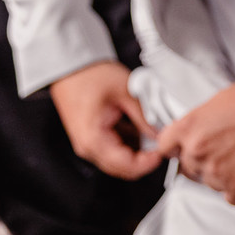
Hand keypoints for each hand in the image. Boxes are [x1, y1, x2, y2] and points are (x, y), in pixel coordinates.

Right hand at [49, 61, 162, 179]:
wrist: (70, 67)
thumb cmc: (90, 76)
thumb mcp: (126, 92)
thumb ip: (146, 116)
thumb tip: (163, 133)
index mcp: (93, 140)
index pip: (126, 166)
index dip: (149, 163)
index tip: (164, 150)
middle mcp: (88, 147)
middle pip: (123, 167)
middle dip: (146, 158)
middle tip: (163, 141)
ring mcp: (89, 143)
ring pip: (120, 159)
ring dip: (139, 149)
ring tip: (153, 130)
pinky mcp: (93, 137)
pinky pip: (115, 148)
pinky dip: (131, 141)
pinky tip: (141, 127)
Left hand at [157, 82, 234, 205]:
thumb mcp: (221, 99)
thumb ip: (202, 119)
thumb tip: (201, 129)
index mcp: (189, 128)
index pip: (166, 147)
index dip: (179, 148)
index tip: (189, 148)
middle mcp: (196, 153)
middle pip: (189, 168)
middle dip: (205, 162)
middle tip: (227, 152)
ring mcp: (215, 173)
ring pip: (211, 183)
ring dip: (225, 176)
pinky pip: (232, 197)